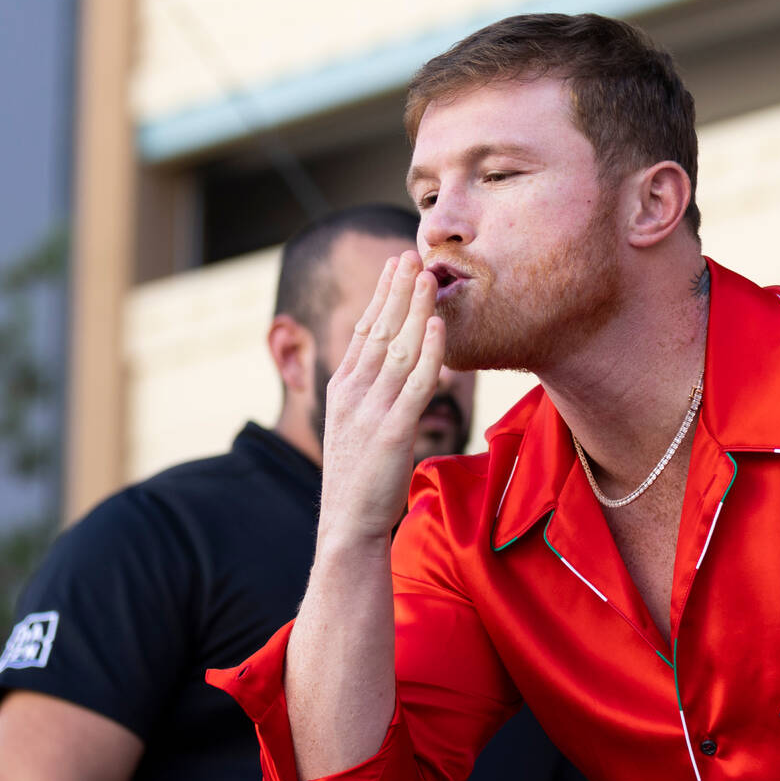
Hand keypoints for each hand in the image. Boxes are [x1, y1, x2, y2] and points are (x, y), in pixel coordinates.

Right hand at [318, 251, 443, 546]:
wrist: (348, 527)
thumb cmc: (361, 479)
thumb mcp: (359, 426)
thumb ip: (375, 394)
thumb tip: (402, 367)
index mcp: (342, 388)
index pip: (363, 330)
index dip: (381, 295)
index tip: (396, 266)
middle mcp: (352, 392)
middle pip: (378, 329)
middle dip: (396, 289)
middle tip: (411, 253)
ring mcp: (370, 410)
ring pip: (397, 348)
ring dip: (414, 310)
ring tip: (429, 276)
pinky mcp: (392, 432)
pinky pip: (414, 384)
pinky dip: (428, 353)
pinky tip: (438, 327)